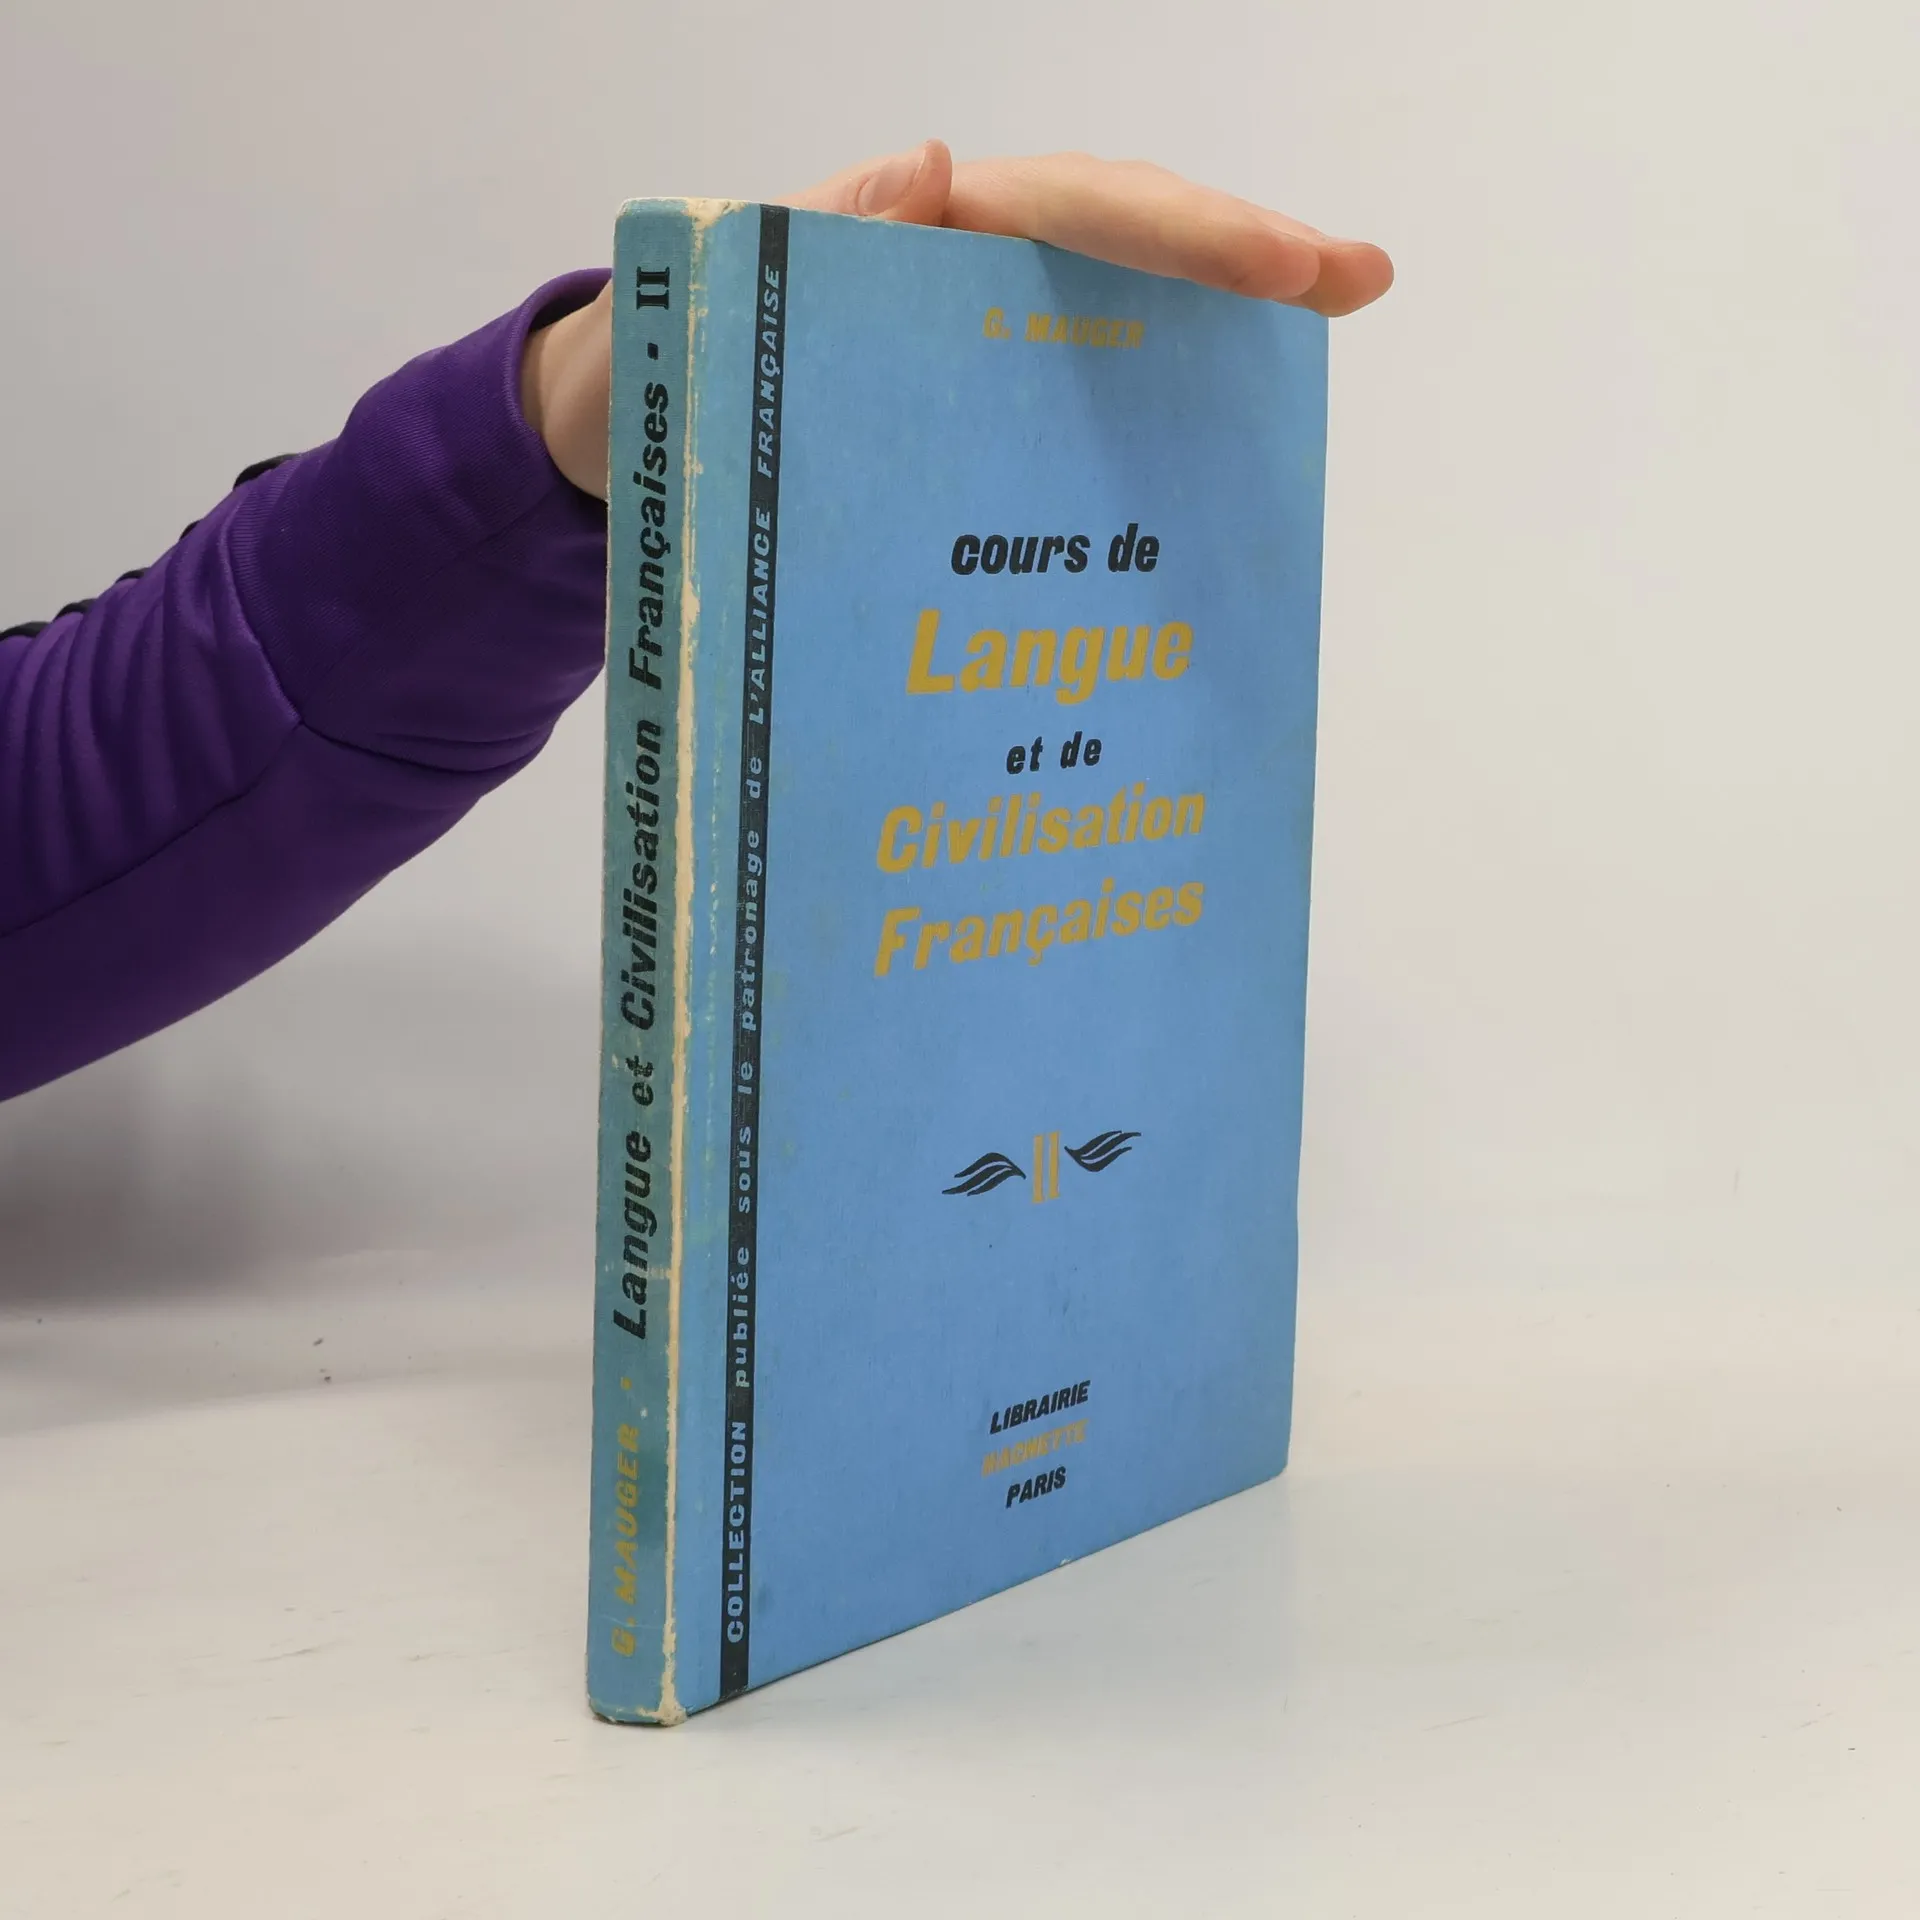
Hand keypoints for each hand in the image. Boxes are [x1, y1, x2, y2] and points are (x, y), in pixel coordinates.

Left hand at [523, 142, 1393, 496]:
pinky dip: (1145, 418)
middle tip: (1361, 279)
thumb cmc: (647, 382)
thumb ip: (795, 242)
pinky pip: (1068, 402)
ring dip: (1218, 327)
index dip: (1181, 234)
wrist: (605, 455)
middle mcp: (955, 275)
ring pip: (1111, 318)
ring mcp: (966, 347)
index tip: (1287, 268)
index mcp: (909, 233)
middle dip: (1240, 255)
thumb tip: (937, 165)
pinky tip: (1216, 461)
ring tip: (1328, 326)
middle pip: (1119, 243)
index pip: (1070, 208)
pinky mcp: (959, 418)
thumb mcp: (696, 310)